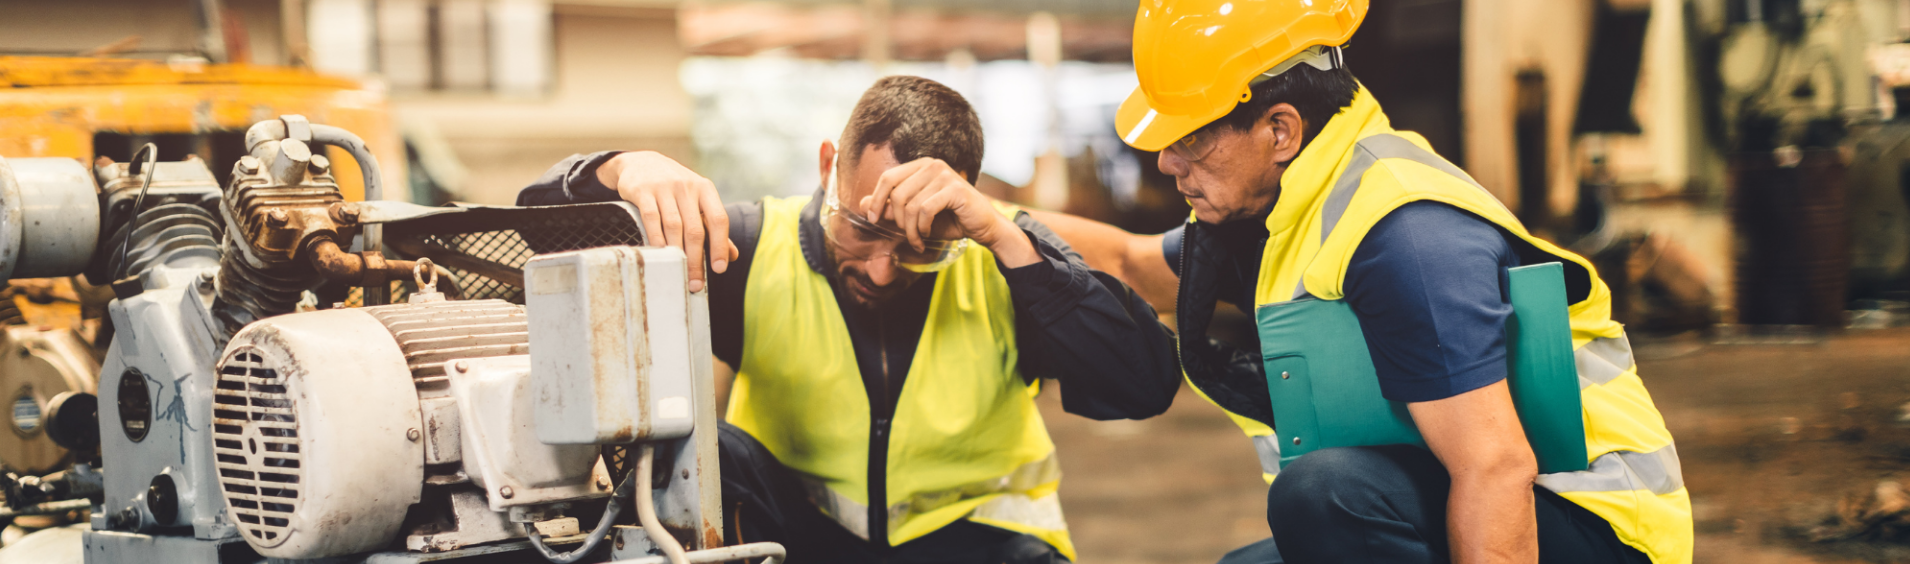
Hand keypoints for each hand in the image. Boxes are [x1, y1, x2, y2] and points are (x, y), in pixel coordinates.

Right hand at [597, 151, 739, 291]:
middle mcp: (687, 187)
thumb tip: (733, 255)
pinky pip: (652, 218)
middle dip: (697, 259)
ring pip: (674, 226)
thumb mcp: (697, 200)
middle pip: (696, 229)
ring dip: (677, 253)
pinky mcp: (643, 191)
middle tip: (696, 282)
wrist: (641, 162)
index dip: (720, 246)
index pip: (719, 219)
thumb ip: (713, 226)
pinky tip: (660, 253)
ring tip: (679, 273)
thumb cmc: (674, 187)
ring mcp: (665, 188)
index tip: (720, 268)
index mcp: (705, 189)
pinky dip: (656, 238)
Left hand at [860, 158, 1039, 267]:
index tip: (872, 219)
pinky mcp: (954, 189)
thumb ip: (889, 208)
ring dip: (910, 230)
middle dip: (896, 220)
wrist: (982, 226)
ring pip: (910, 205)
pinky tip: (926, 236)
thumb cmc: (948, 219)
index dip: (875, 199)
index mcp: (920, 166)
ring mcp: (944, 175)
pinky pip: (925, 210)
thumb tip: (861, 204)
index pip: (887, 177)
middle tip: (906, 235)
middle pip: (896, 193)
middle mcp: (932, 165)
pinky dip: (922, 228)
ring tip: (917, 240)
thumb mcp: (913, 216)